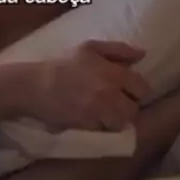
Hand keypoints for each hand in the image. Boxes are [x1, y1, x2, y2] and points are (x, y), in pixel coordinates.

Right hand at [28, 40, 150, 132]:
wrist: (36, 86)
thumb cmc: (63, 64)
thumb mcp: (90, 48)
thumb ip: (118, 49)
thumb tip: (143, 54)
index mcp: (113, 73)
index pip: (143, 88)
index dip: (137, 90)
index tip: (127, 91)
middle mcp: (110, 93)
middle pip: (134, 109)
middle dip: (128, 107)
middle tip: (117, 104)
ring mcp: (100, 111)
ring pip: (122, 123)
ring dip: (116, 120)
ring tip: (106, 114)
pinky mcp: (88, 126)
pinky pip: (105, 131)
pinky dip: (102, 127)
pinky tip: (93, 120)